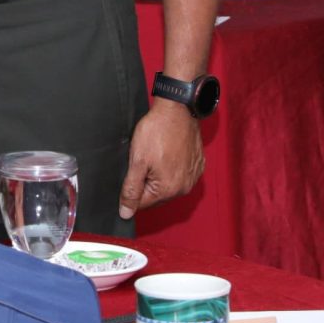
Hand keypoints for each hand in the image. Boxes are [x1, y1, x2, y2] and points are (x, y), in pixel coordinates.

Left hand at [119, 101, 204, 218]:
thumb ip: (131, 189)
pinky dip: (172, 167)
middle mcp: (184, 187)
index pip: (142, 204)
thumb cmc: (157, 131)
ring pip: (168, 185)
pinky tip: (167, 152)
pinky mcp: (198, 164)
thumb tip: (125, 213)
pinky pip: (180, 174)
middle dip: (146, 183)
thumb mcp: (137, 161)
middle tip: (143, 161)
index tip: (132, 171)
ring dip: (159, 175)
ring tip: (155, 154)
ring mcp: (193, 176)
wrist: (178, 109)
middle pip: (156, 196)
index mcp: (168, 190)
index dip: (131, 189)